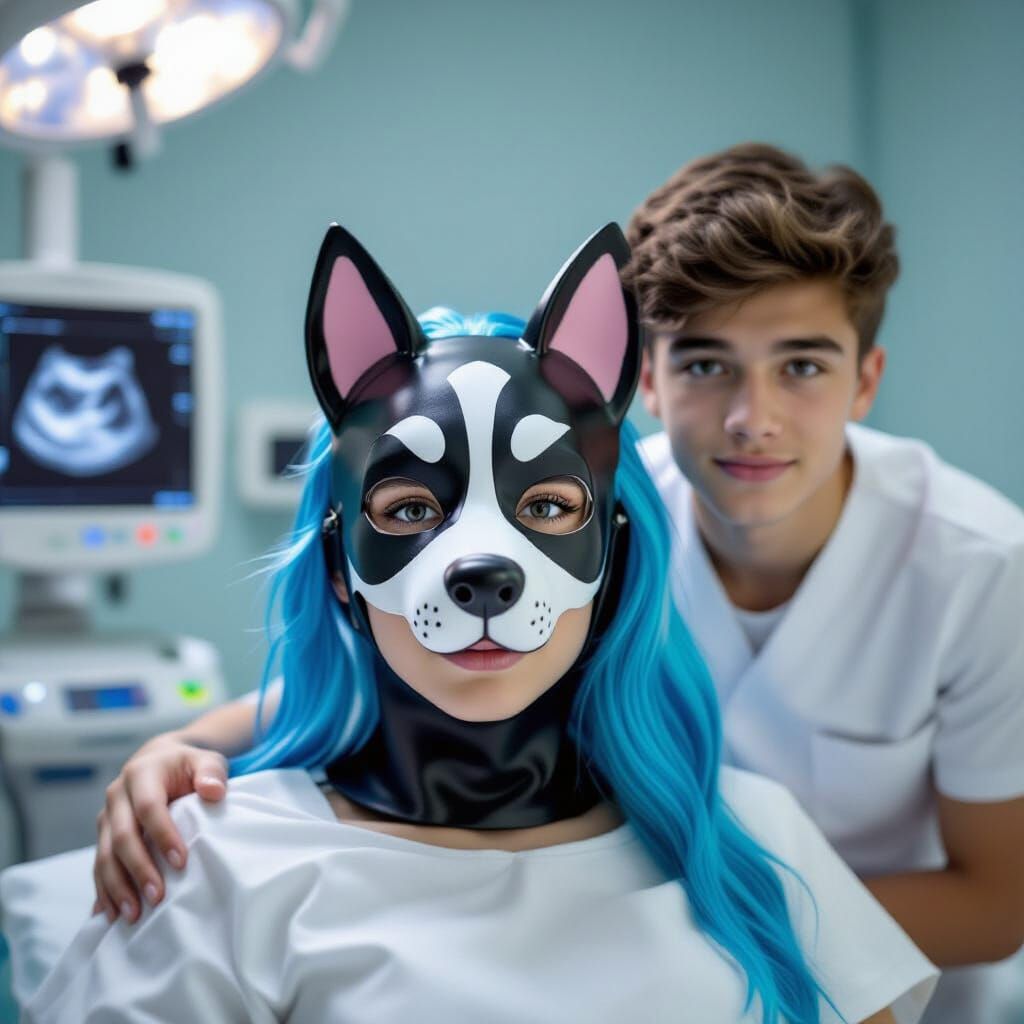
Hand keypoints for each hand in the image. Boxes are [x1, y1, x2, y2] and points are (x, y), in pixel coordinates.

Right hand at [92, 733, 227, 923]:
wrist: (157, 761)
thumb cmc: (187, 766)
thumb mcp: (205, 760)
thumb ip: (211, 772)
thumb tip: (213, 791)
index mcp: (142, 773)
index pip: (149, 807)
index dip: (163, 835)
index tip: (181, 862)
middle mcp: (117, 796)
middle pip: (122, 836)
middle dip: (139, 869)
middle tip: (157, 897)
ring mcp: (106, 817)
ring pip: (105, 856)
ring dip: (117, 887)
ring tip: (133, 915)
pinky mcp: (102, 836)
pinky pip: (99, 866)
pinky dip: (104, 891)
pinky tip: (110, 915)